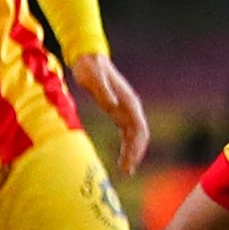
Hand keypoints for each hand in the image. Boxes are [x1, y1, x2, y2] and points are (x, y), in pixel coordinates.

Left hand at [73, 52, 150, 173]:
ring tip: (125, 169)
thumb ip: (102, 90)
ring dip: (132, 152)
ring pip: (135, 136)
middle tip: (126, 171)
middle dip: (135, 154)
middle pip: (140, 135)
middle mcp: (131, 107)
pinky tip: (122, 158)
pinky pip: (127, 133)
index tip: (129, 162)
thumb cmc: (90, 68)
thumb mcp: (93, 78)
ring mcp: (125, 110)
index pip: (139, 129)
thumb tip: (111, 104)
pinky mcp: (117, 112)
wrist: (88, 58)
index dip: (136, 147)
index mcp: (128, 102)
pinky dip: (126, 146)